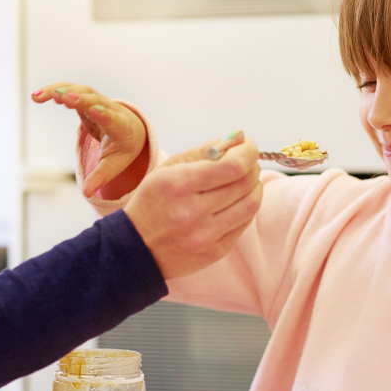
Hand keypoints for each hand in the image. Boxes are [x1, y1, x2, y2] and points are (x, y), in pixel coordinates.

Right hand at [32, 83, 147, 198]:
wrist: (131, 131)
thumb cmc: (123, 149)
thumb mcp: (114, 165)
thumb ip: (100, 178)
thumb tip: (87, 193)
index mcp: (120, 127)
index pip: (112, 119)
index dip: (104, 114)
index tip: (95, 110)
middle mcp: (110, 109)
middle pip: (95, 100)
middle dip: (79, 98)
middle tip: (61, 97)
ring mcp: (98, 101)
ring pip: (80, 91)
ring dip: (60, 91)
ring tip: (38, 96)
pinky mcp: (86, 99)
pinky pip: (71, 91)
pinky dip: (54, 91)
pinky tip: (37, 95)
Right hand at [124, 133, 263, 279]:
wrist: (136, 249)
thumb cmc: (153, 203)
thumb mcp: (169, 169)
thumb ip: (205, 151)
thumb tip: (239, 139)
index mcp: (179, 185)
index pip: (233, 165)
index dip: (248, 152)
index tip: (247, 146)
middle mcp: (193, 212)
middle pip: (245, 183)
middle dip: (251, 166)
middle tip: (246, 162)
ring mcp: (206, 235)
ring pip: (251, 204)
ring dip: (254, 186)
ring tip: (242, 181)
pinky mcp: (216, 251)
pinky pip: (245, 223)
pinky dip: (246, 206)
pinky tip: (235, 201)